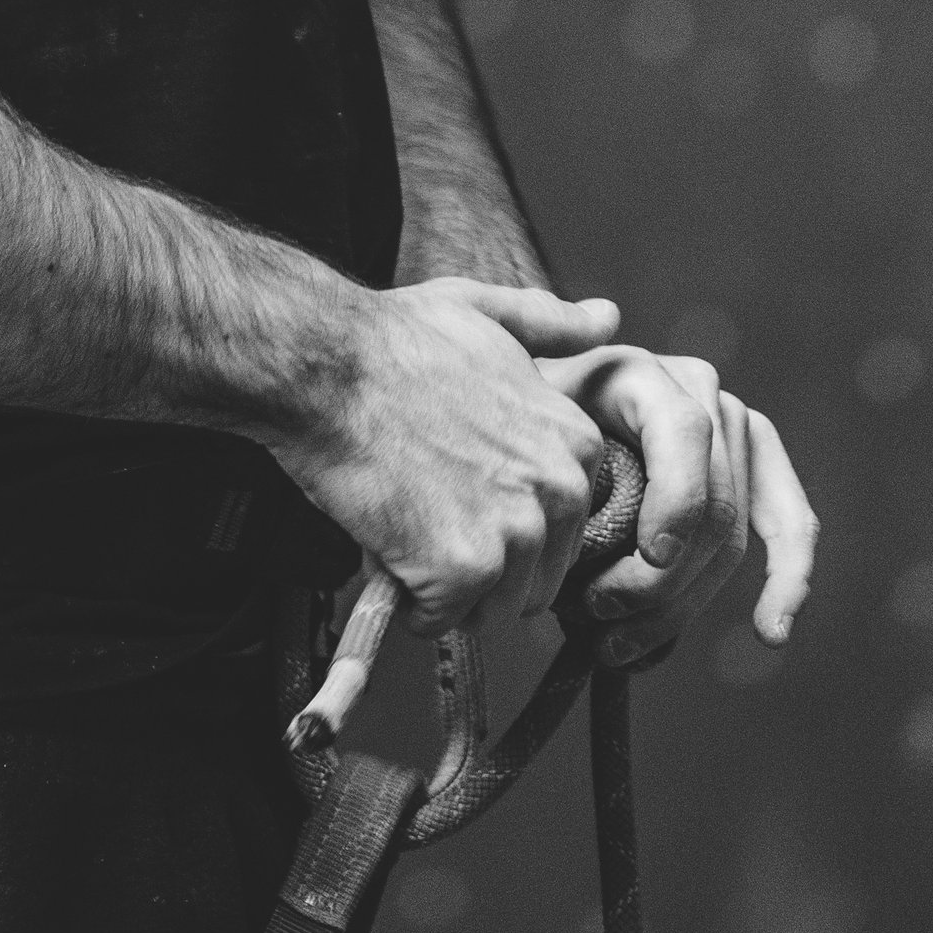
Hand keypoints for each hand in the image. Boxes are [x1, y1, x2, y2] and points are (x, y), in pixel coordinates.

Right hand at [274, 280, 619, 630]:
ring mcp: (515, 532)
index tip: (459, 493)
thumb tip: (606, 317)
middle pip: (535, 579)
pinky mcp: (464, 568)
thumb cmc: (392, 339)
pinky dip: (407, 601)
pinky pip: (442, 620)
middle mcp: (559, 490)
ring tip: (407, 532)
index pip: (563, 530)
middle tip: (426, 516)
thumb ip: (552, 324)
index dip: (503, 521)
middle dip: (481, 566)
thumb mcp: (486, 312)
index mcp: (575, 442)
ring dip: (446, 589)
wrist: (326, 365)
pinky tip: (386, 548)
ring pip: (493, 608)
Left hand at [539, 342, 818, 665]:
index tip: (647, 559)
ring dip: (684, 607)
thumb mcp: (514, 429)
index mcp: (640, 373)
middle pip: (710, 503)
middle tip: (597, 630)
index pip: (684, 434)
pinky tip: (770, 631)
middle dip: (660, 582)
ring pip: (734, 537)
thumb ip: (537, 444)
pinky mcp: (755, 464)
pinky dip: (787, 579)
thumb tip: (581, 513)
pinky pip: (790, 521)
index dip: (674, 502)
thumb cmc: (515, 433)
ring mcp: (733, 425)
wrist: (531, 422)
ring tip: (620, 649)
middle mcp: (699, 390)